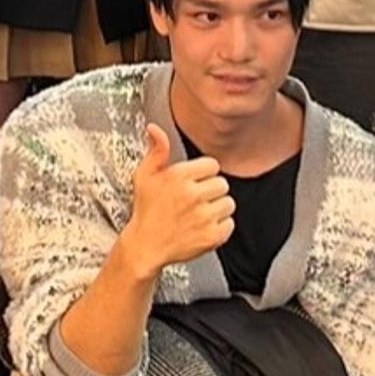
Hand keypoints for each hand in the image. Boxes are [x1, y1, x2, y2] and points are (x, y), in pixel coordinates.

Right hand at [119, 123, 234, 279]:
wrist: (145, 246)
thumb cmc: (146, 210)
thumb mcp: (145, 176)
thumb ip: (157, 151)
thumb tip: (155, 129)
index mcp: (179, 176)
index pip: (212, 165)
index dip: (204, 174)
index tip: (195, 183)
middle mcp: (193, 195)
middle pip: (222, 184)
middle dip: (211, 191)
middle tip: (195, 200)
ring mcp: (203, 216)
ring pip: (228, 204)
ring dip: (217, 208)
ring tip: (199, 214)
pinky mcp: (211, 236)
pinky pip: (230, 224)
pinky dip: (220, 227)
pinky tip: (203, 227)